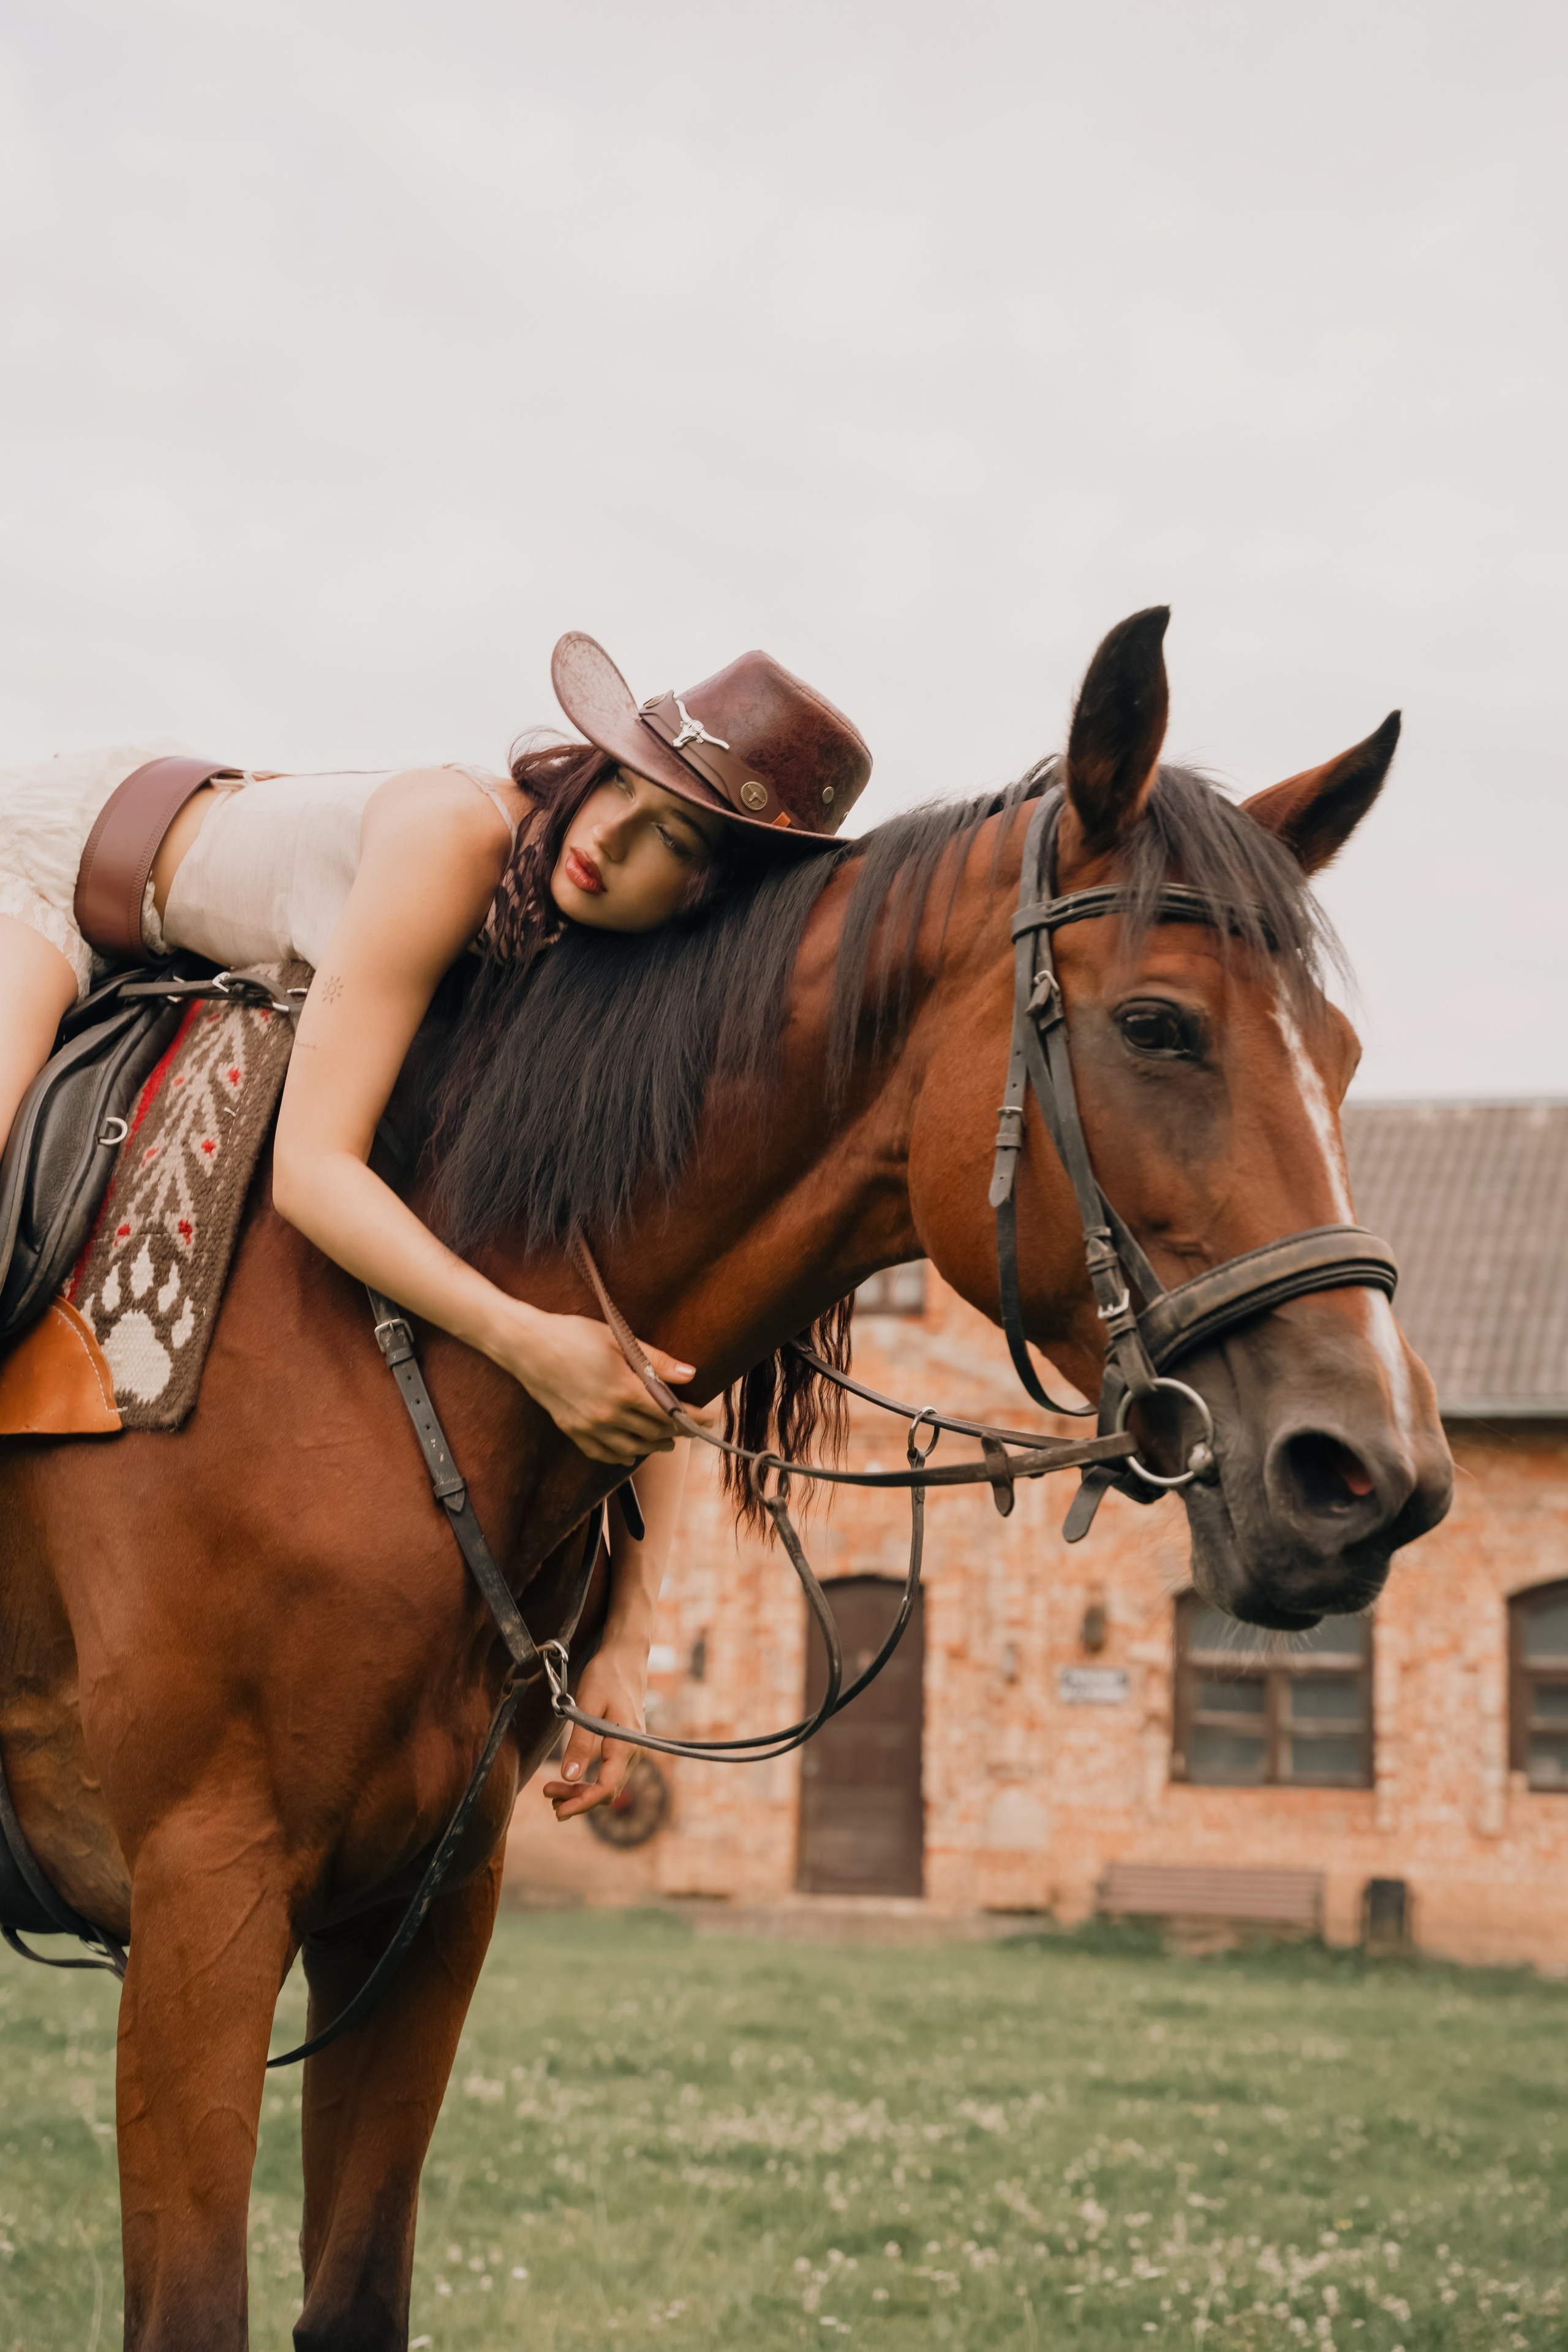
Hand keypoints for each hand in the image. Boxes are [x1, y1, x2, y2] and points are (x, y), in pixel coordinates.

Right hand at [500, 1307, 705, 1463]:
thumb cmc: (573, 1336)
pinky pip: (603, 1453)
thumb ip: (656, 1362)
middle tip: (693, 1427)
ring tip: (667, 1441)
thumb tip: (690, 1375)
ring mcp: (590, 1427)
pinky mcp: (573, 1431)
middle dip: (678, 1431)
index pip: (671, 1413)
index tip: (711, 1418)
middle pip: (655, 1432)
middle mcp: (609, 1416)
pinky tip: (631, 1453)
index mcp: (624, 1391)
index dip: (694, 1418)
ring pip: (633, 1448)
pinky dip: (621, 1456)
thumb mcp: (618, 1341)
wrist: (526, 1346)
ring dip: (654, 1446)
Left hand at [541, 1642, 646, 1819]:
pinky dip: (591, 1779)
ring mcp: (631, 1748)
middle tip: (547, 1795)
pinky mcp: (625, 1744)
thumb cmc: (606, 1676)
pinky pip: (610, 1771)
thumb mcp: (587, 1707)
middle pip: (607, 1791)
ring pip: (609, 1783)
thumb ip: (580, 1743)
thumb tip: (569, 1777)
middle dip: (578, 1799)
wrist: (625, 1656)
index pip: (606, 1787)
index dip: (582, 1803)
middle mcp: (633, 1751)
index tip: (559, 1811)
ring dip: (583, 1791)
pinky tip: (572, 1777)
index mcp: (625, 1744)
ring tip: (553, 1790)